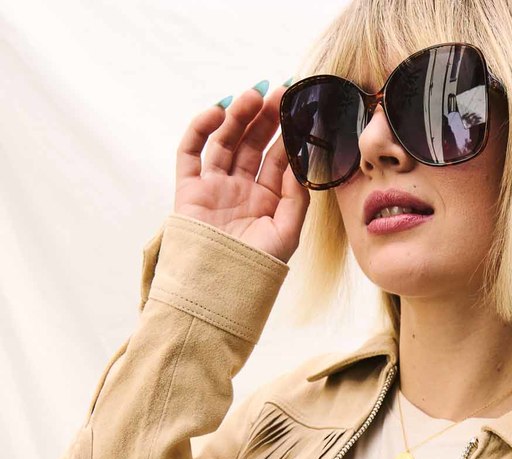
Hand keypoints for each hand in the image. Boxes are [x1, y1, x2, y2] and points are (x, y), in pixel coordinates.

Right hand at [173, 84, 309, 262]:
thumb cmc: (256, 269)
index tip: (299, 106)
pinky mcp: (189, 190)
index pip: (278, 159)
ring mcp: (214, 188)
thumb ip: (296, 196)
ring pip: (225, 142)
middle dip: (265, 118)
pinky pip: (191, 152)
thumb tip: (301, 160)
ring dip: (237, 117)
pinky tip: (218, 111)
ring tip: (252, 95)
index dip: (288, 133)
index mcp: (267, 201)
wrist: (218, 292)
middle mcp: (240, 191)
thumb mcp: (286, 233)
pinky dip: (201, 129)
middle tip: (278, 92)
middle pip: (253, 145)